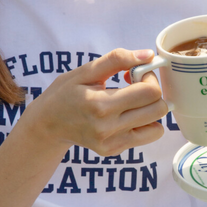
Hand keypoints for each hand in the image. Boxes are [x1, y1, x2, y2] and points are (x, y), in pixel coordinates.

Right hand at [26, 48, 167, 156]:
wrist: (48, 124)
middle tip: (136, 86)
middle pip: (158, 110)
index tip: (137, 73)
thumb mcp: (85, 71)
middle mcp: (108, 128)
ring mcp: (112, 143)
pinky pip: (146, 137)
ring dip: (150, 110)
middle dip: (153, 93)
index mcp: (101, 105)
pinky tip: (125, 115)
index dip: (149, 77)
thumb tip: (147, 55)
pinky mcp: (114, 151)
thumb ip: (117, 59)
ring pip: (157, 127)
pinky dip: (143, 124)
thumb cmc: (66, 93)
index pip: (150, 92)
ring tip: (131, 102)